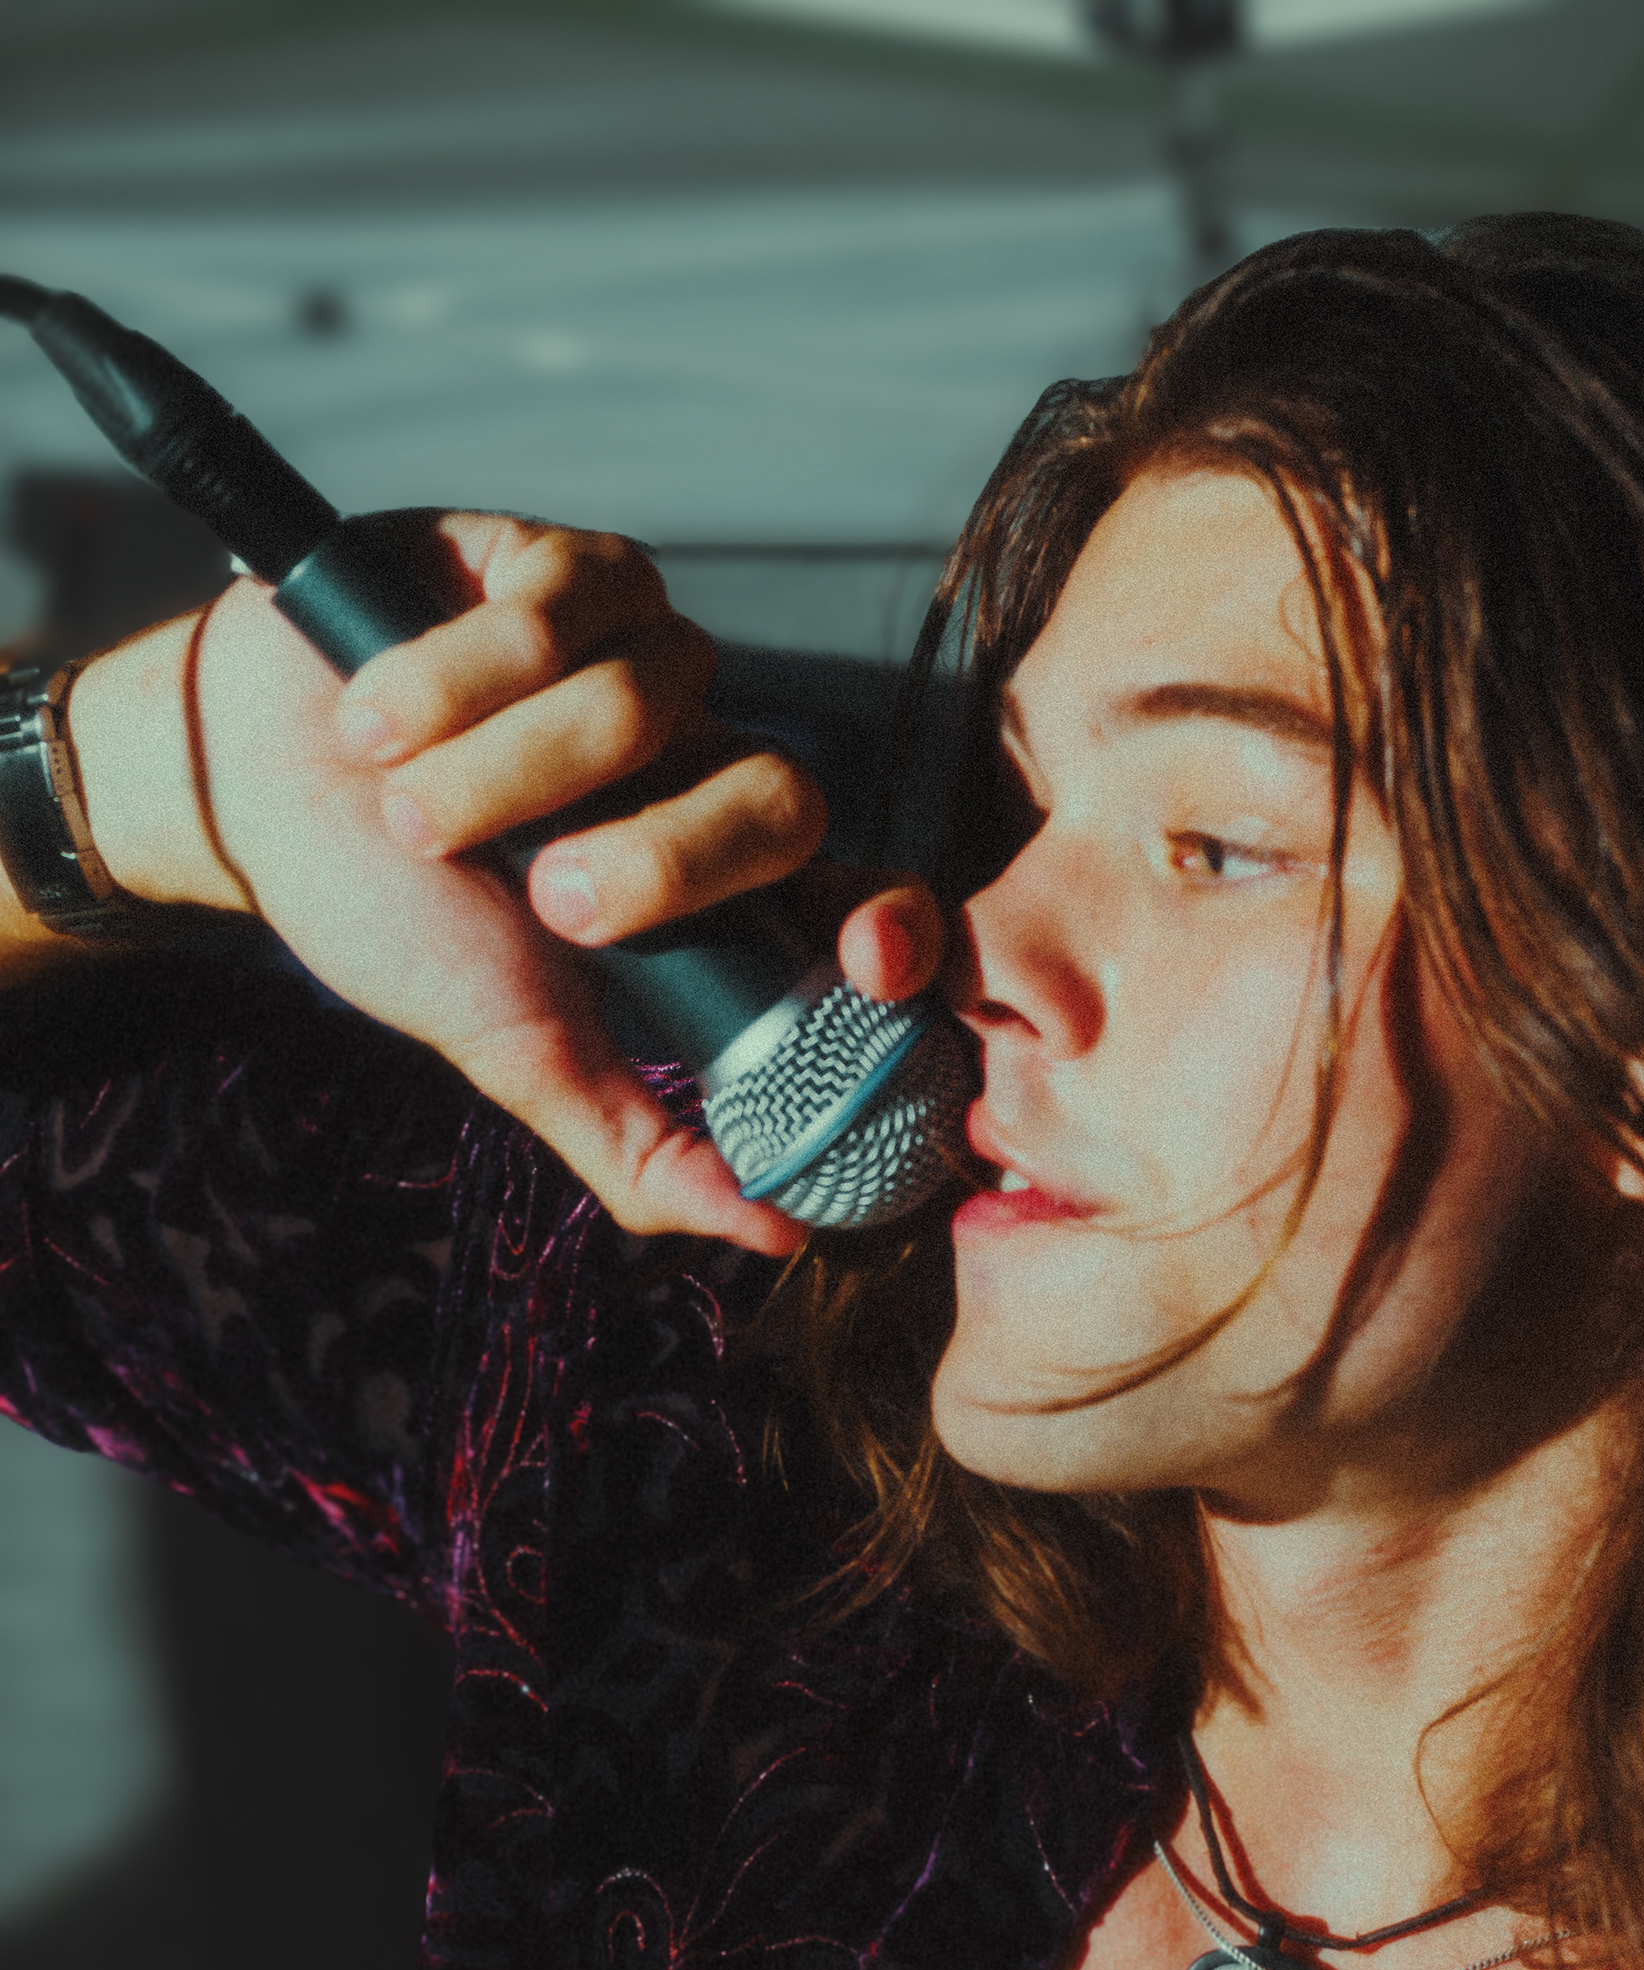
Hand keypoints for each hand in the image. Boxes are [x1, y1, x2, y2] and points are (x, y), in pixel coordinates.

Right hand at [69, 514, 944, 1249]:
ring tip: (403, 804)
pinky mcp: (565, 566)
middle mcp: (705, 763)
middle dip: (662, 861)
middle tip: (543, 899)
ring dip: (507, 776)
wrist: (245, 796)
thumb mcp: (520, 1051)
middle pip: (778, 796)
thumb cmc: (396, 920)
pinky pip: (558, 611)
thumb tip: (774, 1230)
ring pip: (649, 701)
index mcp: (721, 887)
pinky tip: (379, 713)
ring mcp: (644, 655)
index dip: (897, 926)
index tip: (871, 963)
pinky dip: (455, 679)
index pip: (864, 892)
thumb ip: (640, 1146)